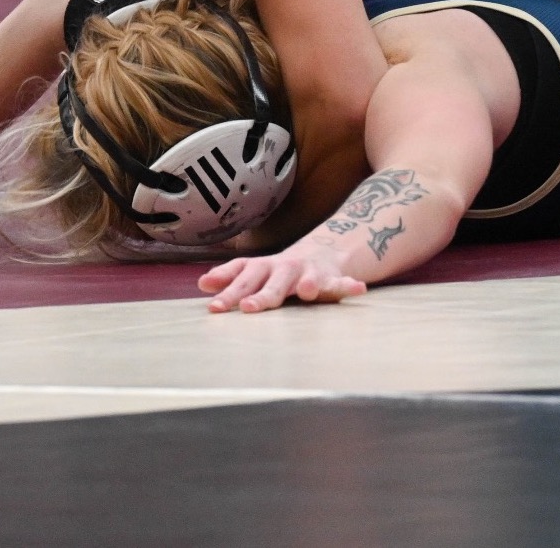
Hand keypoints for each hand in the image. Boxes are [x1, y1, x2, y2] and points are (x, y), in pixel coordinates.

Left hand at [198, 241, 367, 312]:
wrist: (325, 250)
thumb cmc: (281, 270)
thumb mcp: (256, 270)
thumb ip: (231, 277)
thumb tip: (201, 285)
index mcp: (264, 268)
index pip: (243, 276)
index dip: (227, 287)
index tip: (213, 305)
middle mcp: (286, 268)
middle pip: (272, 282)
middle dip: (261, 296)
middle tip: (247, 308)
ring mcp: (311, 273)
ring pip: (308, 281)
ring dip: (309, 285)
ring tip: (307, 291)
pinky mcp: (334, 279)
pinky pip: (343, 284)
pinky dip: (350, 286)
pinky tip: (358, 290)